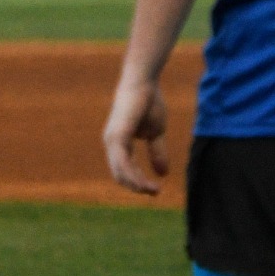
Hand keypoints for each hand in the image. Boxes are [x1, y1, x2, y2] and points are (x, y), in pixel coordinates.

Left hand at [103, 77, 169, 194]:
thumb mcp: (156, 133)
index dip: (139, 182)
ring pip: (120, 171)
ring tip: (152, 190)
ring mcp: (112, 139)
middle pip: (120, 174)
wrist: (145, 83)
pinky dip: (132, 173)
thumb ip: (156, 152)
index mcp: (119, 143)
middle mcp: (111, 143)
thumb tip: (162, 173)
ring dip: (136, 183)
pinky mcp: (118, 134)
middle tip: (155, 192)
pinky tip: (143, 181)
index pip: (124, 170)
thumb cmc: (148, 103)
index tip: (156, 190)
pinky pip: (122, 161)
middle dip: (137, 186)